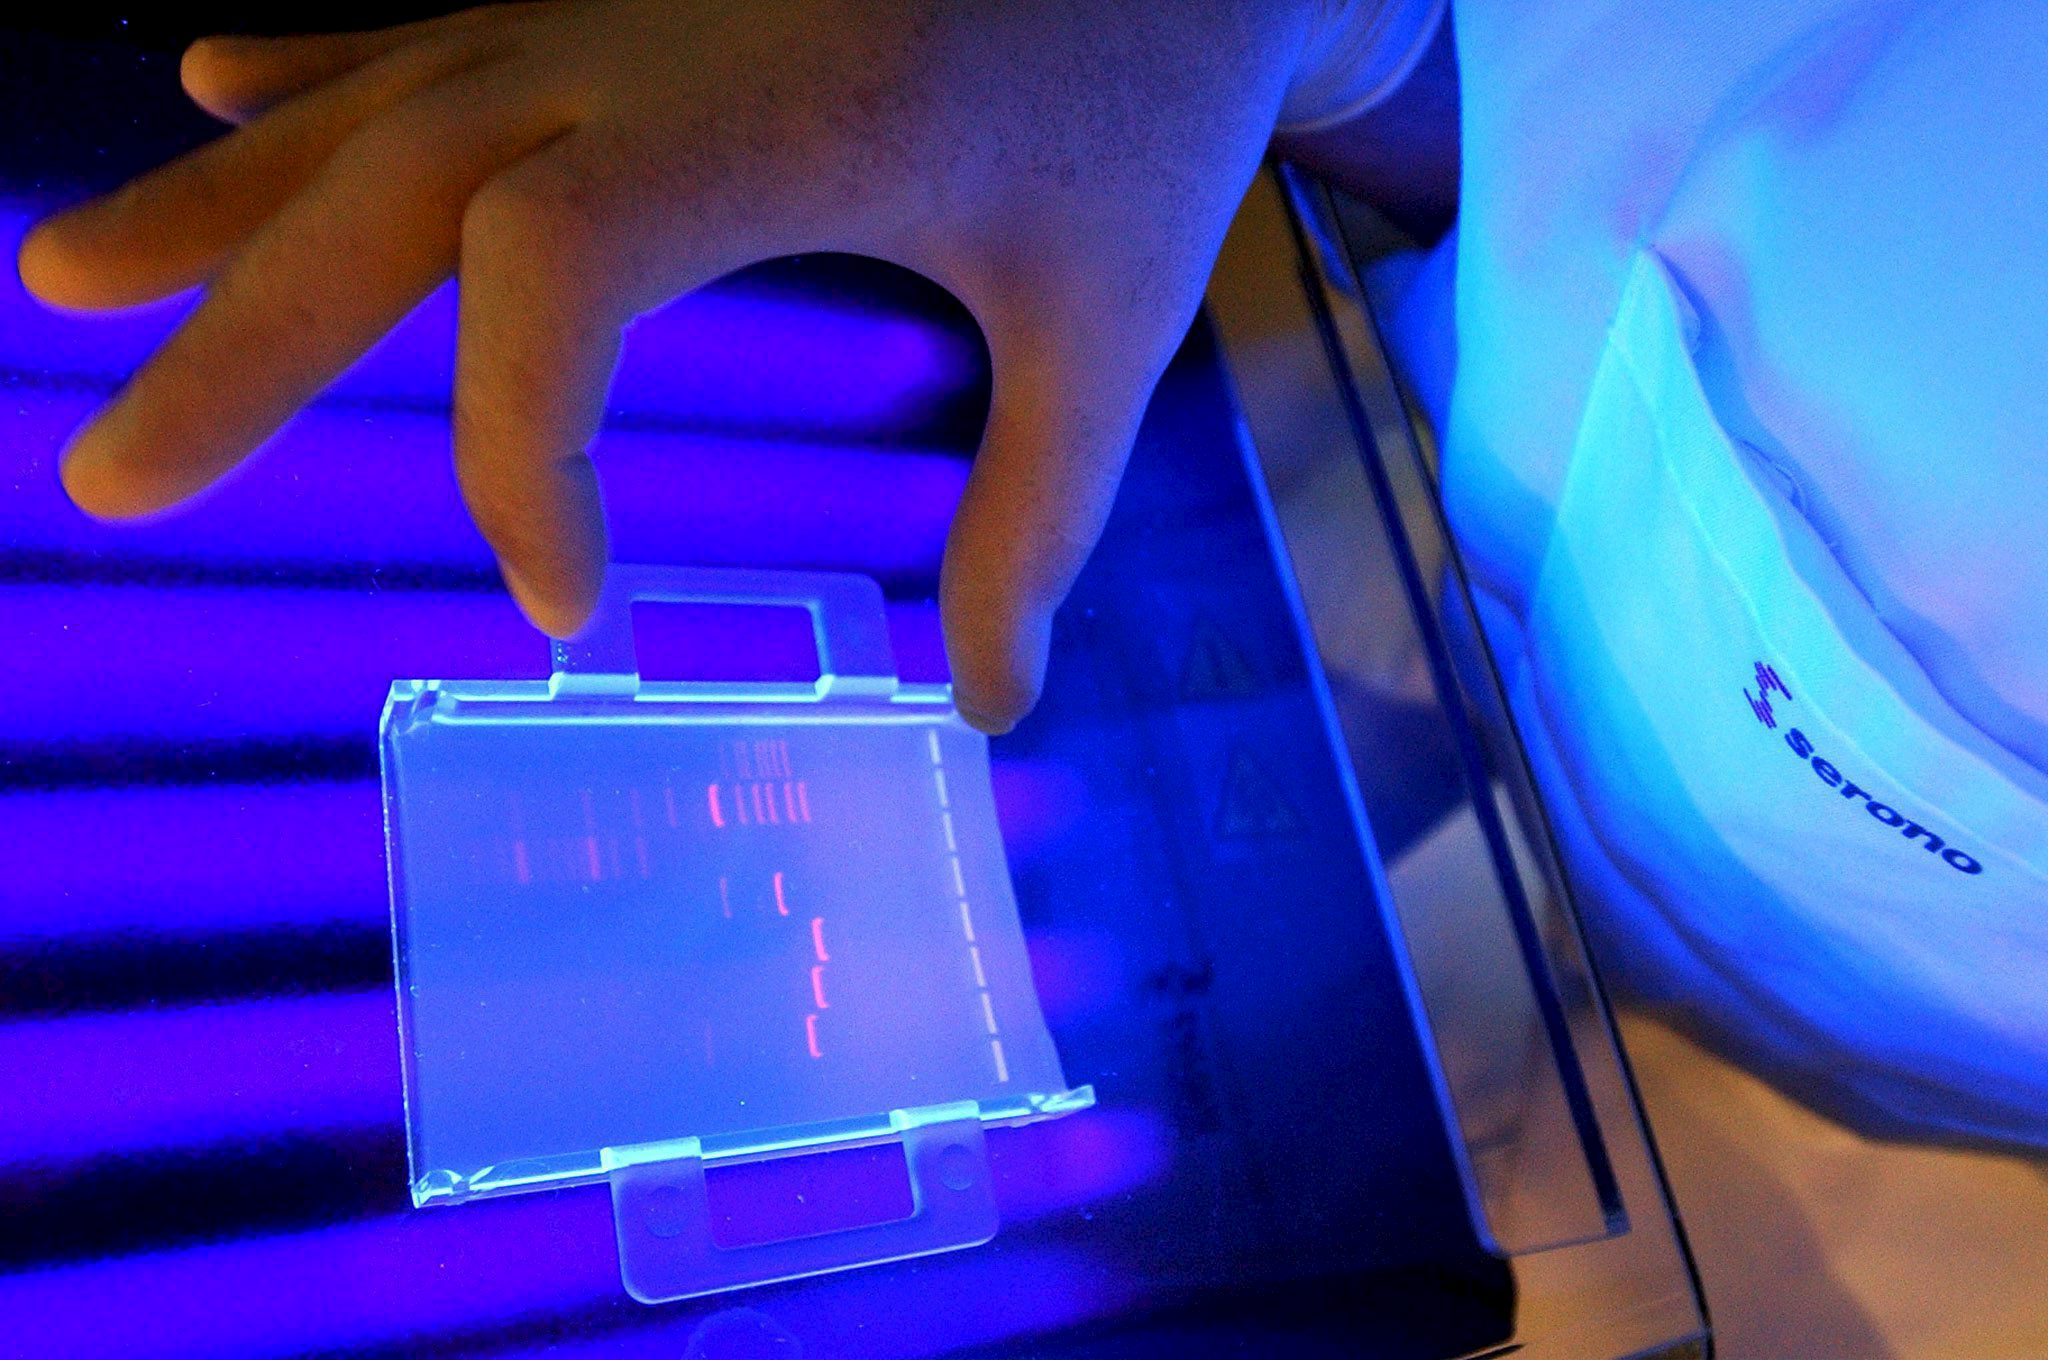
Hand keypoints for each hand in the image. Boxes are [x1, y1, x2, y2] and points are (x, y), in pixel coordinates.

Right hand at [17, 0, 1313, 731]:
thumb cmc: (1151, 117)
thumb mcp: (1116, 328)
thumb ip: (1036, 519)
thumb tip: (992, 714)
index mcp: (768, 123)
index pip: (548, 274)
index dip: (517, 454)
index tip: (569, 610)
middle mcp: (652, 37)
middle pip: (393, 184)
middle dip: (242, 336)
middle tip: (114, 473)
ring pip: (377, 95)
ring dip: (221, 200)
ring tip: (66, 284)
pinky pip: (437, 13)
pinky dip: (316, 60)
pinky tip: (209, 82)